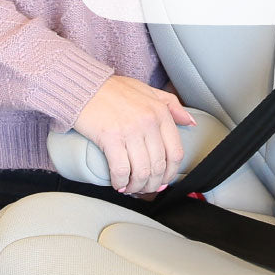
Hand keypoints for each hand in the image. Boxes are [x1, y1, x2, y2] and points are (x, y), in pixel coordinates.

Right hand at [73, 76, 196, 196]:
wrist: (85, 85)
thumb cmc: (114, 89)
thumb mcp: (148, 91)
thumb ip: (171, 105)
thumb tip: (190, 122)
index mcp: (160, 112)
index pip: (175, 152)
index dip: (170, 173)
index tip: (162, 181)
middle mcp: (149, 122)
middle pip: (158, 166)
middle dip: (152, 184)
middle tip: (145, 189)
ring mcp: (130, 130)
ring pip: (142, 171)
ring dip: (137, 186)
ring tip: (130, 188)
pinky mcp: (110, 137)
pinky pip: (121, 169)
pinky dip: (121, 182)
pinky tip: (118, 184)